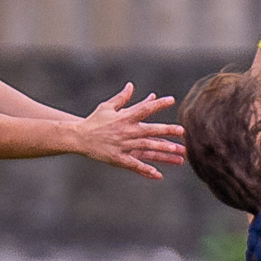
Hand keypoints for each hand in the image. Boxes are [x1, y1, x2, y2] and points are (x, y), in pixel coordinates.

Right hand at [72, 83, 186, 177]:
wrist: (78, 137)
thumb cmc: (94, 121)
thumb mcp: (107, 107)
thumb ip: (122, 98)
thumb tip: (131, 86)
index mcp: (125, 117)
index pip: (144, 109)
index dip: (158, 104)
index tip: (171, 100)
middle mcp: (126, 131)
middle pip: (150, 131)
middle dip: (167, 131)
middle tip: (182, 131)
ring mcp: (123, 146)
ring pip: (147, 148)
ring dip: (163, 151)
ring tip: (179, 153)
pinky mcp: (119, 158)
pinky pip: (135, 165)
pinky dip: (146, 170)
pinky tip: (158, 175)